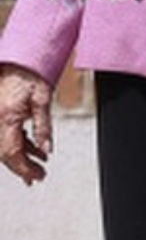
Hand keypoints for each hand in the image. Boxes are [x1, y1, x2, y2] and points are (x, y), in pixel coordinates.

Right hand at [0, 63, 53, 185]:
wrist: (13, 61)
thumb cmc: (27, 75)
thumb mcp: (42, 98)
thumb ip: (44, 126)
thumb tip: (47, 150)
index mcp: (6, 120)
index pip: (13, 153)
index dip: (24, 169)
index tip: (36, 177)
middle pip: (7, 154)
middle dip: (23, 168)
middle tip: (37, 177)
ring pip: (6, 148)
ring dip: (22, 158)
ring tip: (39, 166)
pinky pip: (6, 137)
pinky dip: (19, 144)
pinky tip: (33, 149)